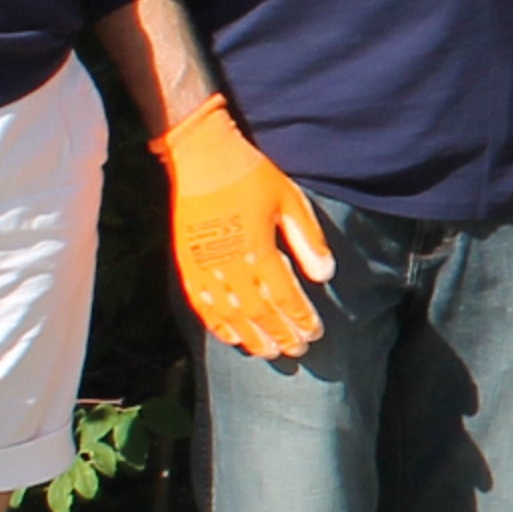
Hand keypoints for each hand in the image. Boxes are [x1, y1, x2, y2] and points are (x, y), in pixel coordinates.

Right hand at [152, 95, 333, 360]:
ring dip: (250, 336)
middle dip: (280, 334)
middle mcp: (228, 264)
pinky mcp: (186, 263)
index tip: (315, 334)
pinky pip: (201, 303)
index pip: (284, 297)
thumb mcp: (289, 202)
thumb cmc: (252, 176)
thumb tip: (327, 275)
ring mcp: (203, 266)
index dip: (300, 319)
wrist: (201, 158)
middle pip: (257, 312)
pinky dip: (217, 324)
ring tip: (269, 353)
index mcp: (257, 250)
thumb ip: (307, 240)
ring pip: (228, 313)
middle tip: (298, 351)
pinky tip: (230, 337)